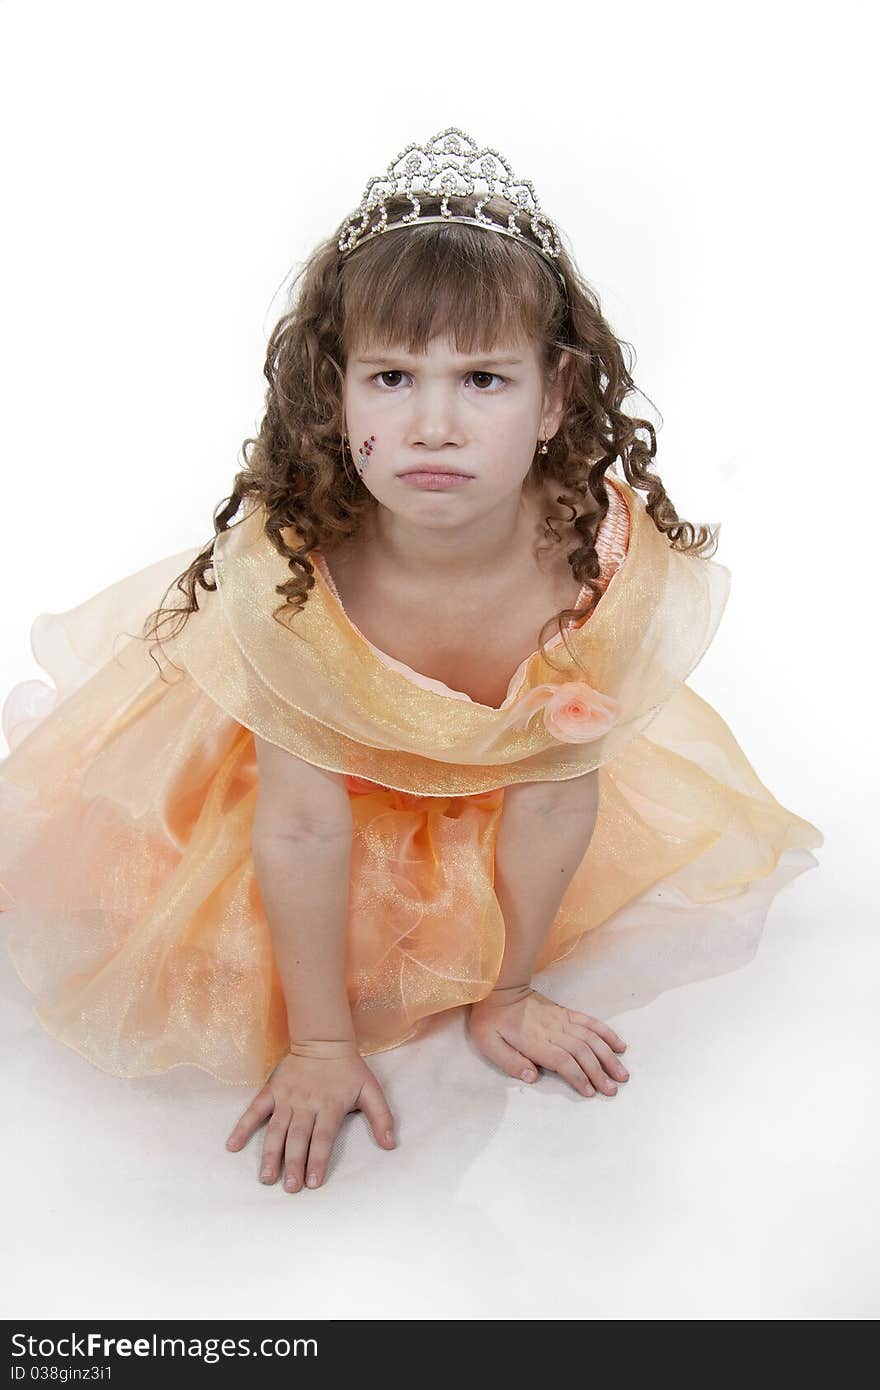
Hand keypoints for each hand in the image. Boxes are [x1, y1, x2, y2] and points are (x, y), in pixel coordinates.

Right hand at [225, 1039, 396, 1189]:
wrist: (323, 1040)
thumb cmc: (349, 1070)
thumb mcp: (371, 1090)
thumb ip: (382, 1117)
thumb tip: (391, 1145)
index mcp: (330, 1105)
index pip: (323, 1137)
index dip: (318, 1160)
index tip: (314, 1183)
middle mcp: (306, 1104)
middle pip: (298, 1138)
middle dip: (293, 1164)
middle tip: (290, 1188)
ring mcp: (287, 1098)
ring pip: (277, 1129)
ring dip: (271, 1154)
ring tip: (266, 1178)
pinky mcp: (272, 1091)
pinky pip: (255, 1110)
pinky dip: (243, 1127)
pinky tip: (232, 1145)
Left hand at [467, 985, 628, 1097]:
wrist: (499, 987)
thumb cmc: (491, 1020)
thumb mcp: (489, 1043)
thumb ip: (509, 1061)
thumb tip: (532, 1077)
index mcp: (534, 1040)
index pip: (562, 1060)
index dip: (578, 1076)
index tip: (590, 1092)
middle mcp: (552, 1030)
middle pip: (582, 1052)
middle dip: (599, 1072)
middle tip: (613, 1090)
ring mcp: (562, 1019)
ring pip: (591, 1038)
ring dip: (608, 1056)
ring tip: (622, 1074)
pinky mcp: (566, 1012)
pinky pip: (590, 1022)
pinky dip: (606, 1034)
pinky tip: (619, 1045)